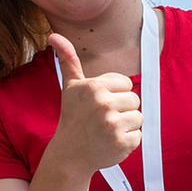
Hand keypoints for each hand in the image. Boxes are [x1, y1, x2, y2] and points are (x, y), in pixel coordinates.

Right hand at [43, 34, 141, 172]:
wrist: (69, 155)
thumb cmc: (73, 117)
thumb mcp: (70, 87)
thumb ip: (68, 60)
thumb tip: (53, 35)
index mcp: (94, 87)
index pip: (126, 84)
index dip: (116, 94)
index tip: (100, 104)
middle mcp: (103, 104)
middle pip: (135, 100)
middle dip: (122, 110)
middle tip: (103, 120)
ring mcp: (113, 125)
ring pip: (138, 117)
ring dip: (126, 125)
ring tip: (107, 130)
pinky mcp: (121, 143)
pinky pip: (138, 136)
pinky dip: (127, 141)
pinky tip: (110, 142)